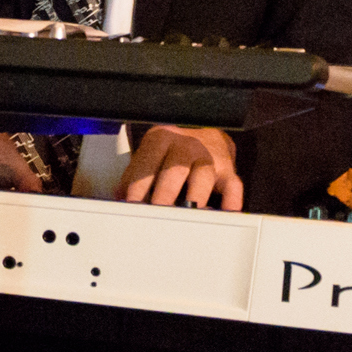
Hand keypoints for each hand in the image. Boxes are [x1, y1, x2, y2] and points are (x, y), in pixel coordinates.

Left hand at [120, 124, 240, 209]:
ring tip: (186, 218)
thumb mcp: (149, 154)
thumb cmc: (172, 151)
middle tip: (157, 215)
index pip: (147, 165)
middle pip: (175, 170)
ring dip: (194, 198)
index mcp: (161, 140)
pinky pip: (233, 187)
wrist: (205, 133)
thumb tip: (118, 200)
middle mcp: (186, 147)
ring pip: (204, 177)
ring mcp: (209, 158)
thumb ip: (133, 176)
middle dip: (165, 194)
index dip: (138, 188)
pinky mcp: (228, 171)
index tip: (132, 207)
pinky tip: (222, 215)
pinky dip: (230, 203)